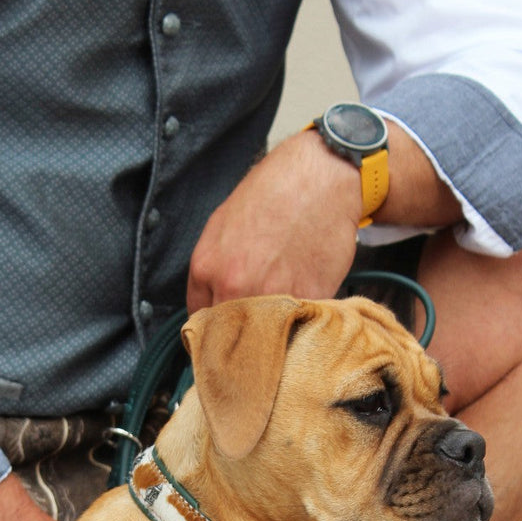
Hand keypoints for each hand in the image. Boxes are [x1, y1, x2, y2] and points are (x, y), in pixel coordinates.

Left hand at [187, 122, 461, 313]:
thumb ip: (207, 275)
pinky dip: (300, 324)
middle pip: (231, 340)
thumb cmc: (271, 195)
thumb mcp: (219, 227)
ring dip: (271, 338)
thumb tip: (205, 312)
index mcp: (209, 270)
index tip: (226, 338)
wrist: (320, 177)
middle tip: (252, 338)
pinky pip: (299, 326)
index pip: (201, 327)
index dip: (214, 336)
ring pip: (266, 339)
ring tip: (278, 323)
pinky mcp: (310, 299)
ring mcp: (275, 297)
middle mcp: (237, 288)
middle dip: (240, 343)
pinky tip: (301, 307)